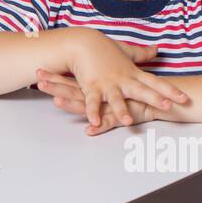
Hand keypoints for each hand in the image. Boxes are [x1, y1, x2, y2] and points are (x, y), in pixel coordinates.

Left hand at [36, 69, 158, 133]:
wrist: (163, 96)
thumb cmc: (138, 88)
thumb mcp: (120, 80)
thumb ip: (108, 76)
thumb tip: (100, 72)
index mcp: (98, 86)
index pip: (72, 80)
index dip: (55, 76)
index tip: (38, 72)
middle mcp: (101, 93)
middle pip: (74, 89)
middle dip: (56, 86)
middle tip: (39, 81)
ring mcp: (109, 104)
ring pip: (88, 103)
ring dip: (72, 104)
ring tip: (57, 102)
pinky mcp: (120, 116)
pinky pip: (108, 122)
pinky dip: (100, 125)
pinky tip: (90, 130)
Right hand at [59, 31, 189, 127]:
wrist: (82, 43)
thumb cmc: (103, 47)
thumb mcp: (125, 50)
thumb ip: (142, 53)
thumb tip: (156, 49)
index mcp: (132, 73)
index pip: (155, 82)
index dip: (170, 91)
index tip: (185, 98)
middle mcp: (122, 79)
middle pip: (141, 90)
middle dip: (155, 99)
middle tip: (168, 106)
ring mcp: (107, 83)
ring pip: (116, 99)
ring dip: (121, 110)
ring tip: (128, 122)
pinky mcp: (91, 86)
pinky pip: (92, 101)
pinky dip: (92, 111)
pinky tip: (94, 122)